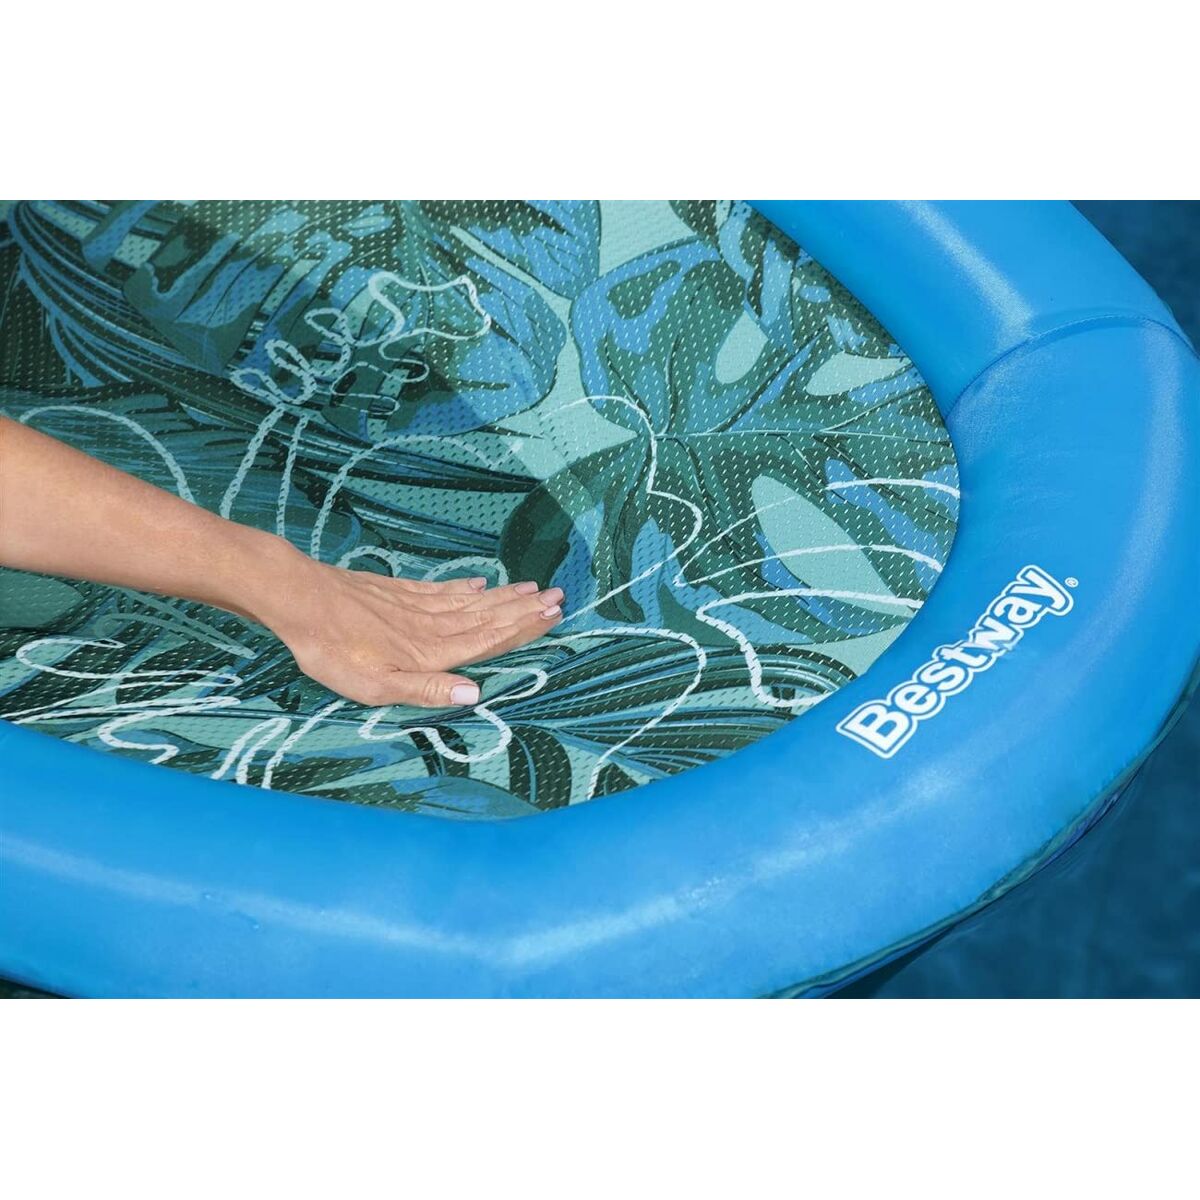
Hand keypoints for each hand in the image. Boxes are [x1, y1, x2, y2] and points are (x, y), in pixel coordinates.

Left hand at [253, 546, 563, 707]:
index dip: (522, 628)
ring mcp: (415, 606)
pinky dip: (464, 587)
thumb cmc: (334, 651)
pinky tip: (478, 583)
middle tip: (558, 595)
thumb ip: (426, 690)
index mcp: (432, 652)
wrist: (301, 600)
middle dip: (523, 608)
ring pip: (470, 601)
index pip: (488, 640)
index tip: (553, 613)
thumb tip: (474, 694)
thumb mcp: (375, 686)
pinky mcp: (397, 593)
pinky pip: (442, 590)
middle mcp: (432, 626)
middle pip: (487, 616)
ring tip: (531, 586)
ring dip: (503, 596)